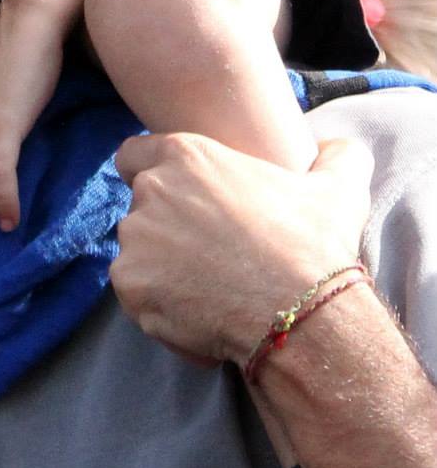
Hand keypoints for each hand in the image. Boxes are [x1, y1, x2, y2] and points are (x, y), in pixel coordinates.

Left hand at [110, 134, 372, 365]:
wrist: (302, 313)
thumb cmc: (314, 247)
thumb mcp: (338, 188)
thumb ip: (335, 157)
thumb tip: (334, 148)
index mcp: (186, 157)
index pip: (132, 156)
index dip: (146, 176)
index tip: (172, 201)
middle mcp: (152, 191)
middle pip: (141, 210)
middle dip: (166, 231)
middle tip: (208, 256)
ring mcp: (136, 239)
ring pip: (138, 255)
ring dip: (163, 271)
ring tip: (212, 291)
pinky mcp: (130, 285)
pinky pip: (139, 297)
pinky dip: (163, 311)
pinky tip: (206, 319)